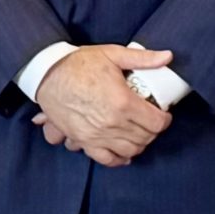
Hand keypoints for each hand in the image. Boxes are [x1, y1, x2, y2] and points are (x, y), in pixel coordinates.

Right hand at [32, 45, 173, 165]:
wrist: (46, 74)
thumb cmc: (78, 64)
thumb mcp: (112, 54)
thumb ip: (143, 58)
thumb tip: (168, 57)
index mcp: (123, 102)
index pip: (157, 122)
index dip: (165, 119)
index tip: (163, 113)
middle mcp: (113, 123)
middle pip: (146, 138)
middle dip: (153, 130)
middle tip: (151, 121)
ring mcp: (97, 135)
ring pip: (130, 150)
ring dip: (139, 144)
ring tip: (138, 133)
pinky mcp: (84, 141)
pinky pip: (107, 159)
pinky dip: (119, 159)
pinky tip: (124, 153)